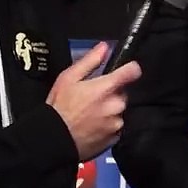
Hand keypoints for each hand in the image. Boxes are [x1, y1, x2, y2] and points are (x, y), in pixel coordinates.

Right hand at [45, 43, 141, 160]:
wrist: (55, 139)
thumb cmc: (60, 108)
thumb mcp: (69, 78)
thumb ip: (90, 61)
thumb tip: (104, 47)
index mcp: (106, 88)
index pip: (132, 71)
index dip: (129, 68)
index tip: (125, 70)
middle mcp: (116, 105)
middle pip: (123, 93)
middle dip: (112, 93)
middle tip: (93, 97)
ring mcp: (117, 123)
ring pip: (119, 110)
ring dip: (110, 110)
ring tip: (90, 114)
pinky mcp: (114, 137)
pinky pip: (116, 126)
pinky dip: (107, 125)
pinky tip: (92, 125)